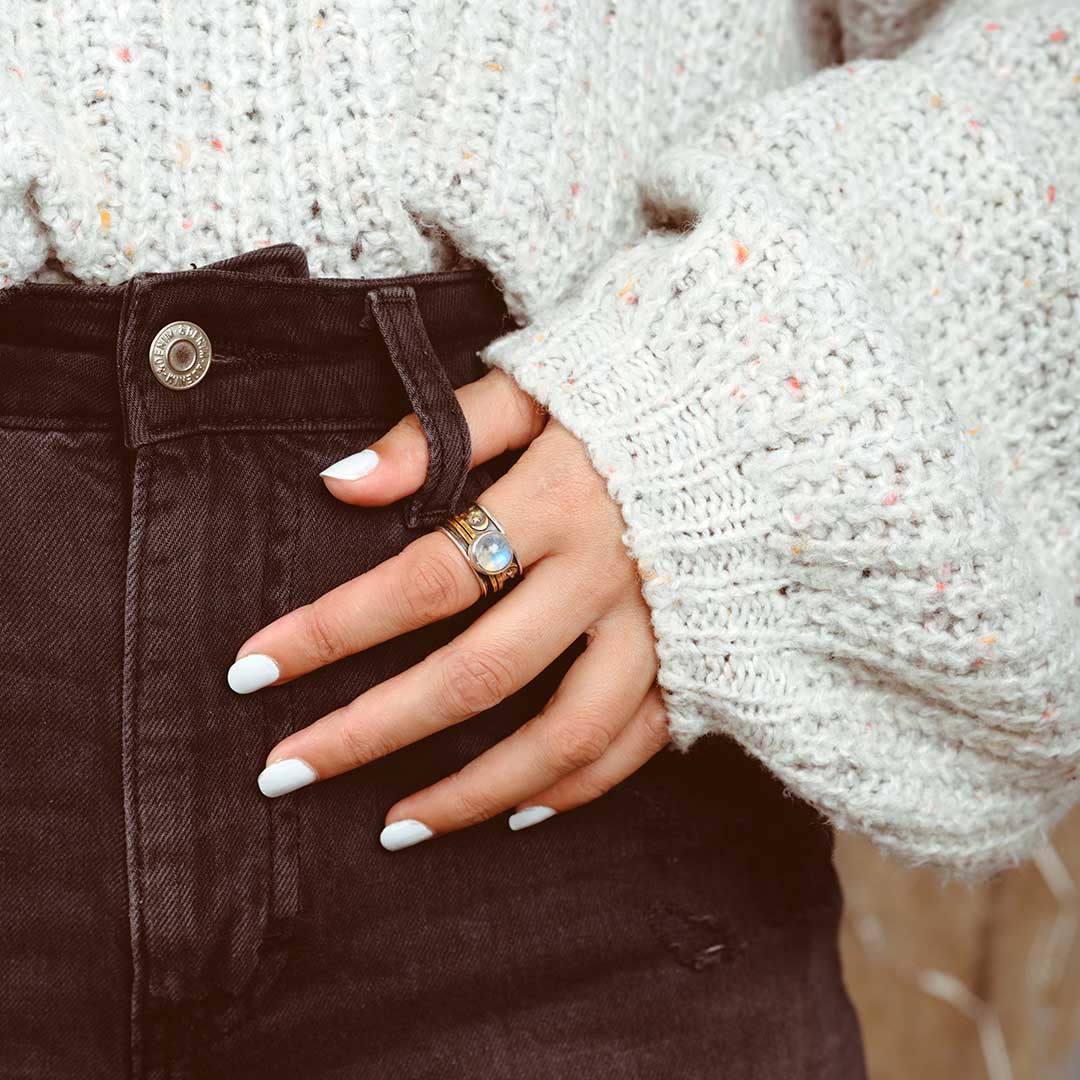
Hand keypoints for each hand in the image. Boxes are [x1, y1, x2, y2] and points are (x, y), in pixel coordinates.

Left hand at [227, 368, 668, 849]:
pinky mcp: (695, 659)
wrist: (768, 410)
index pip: (424, 578)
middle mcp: (607, 574)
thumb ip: (442, 428)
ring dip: (471, 792)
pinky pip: (636, 744)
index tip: (252, 669)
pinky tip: (515, 812)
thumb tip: (340, 483)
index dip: (332, 630)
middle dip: (371, 731)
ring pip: (562, 736)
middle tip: (285, 773)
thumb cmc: (640, 391)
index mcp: (560, 498)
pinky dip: (576, 788)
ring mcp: (658, 628)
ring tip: (394, 829)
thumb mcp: (541, 381)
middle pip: (476, 675)